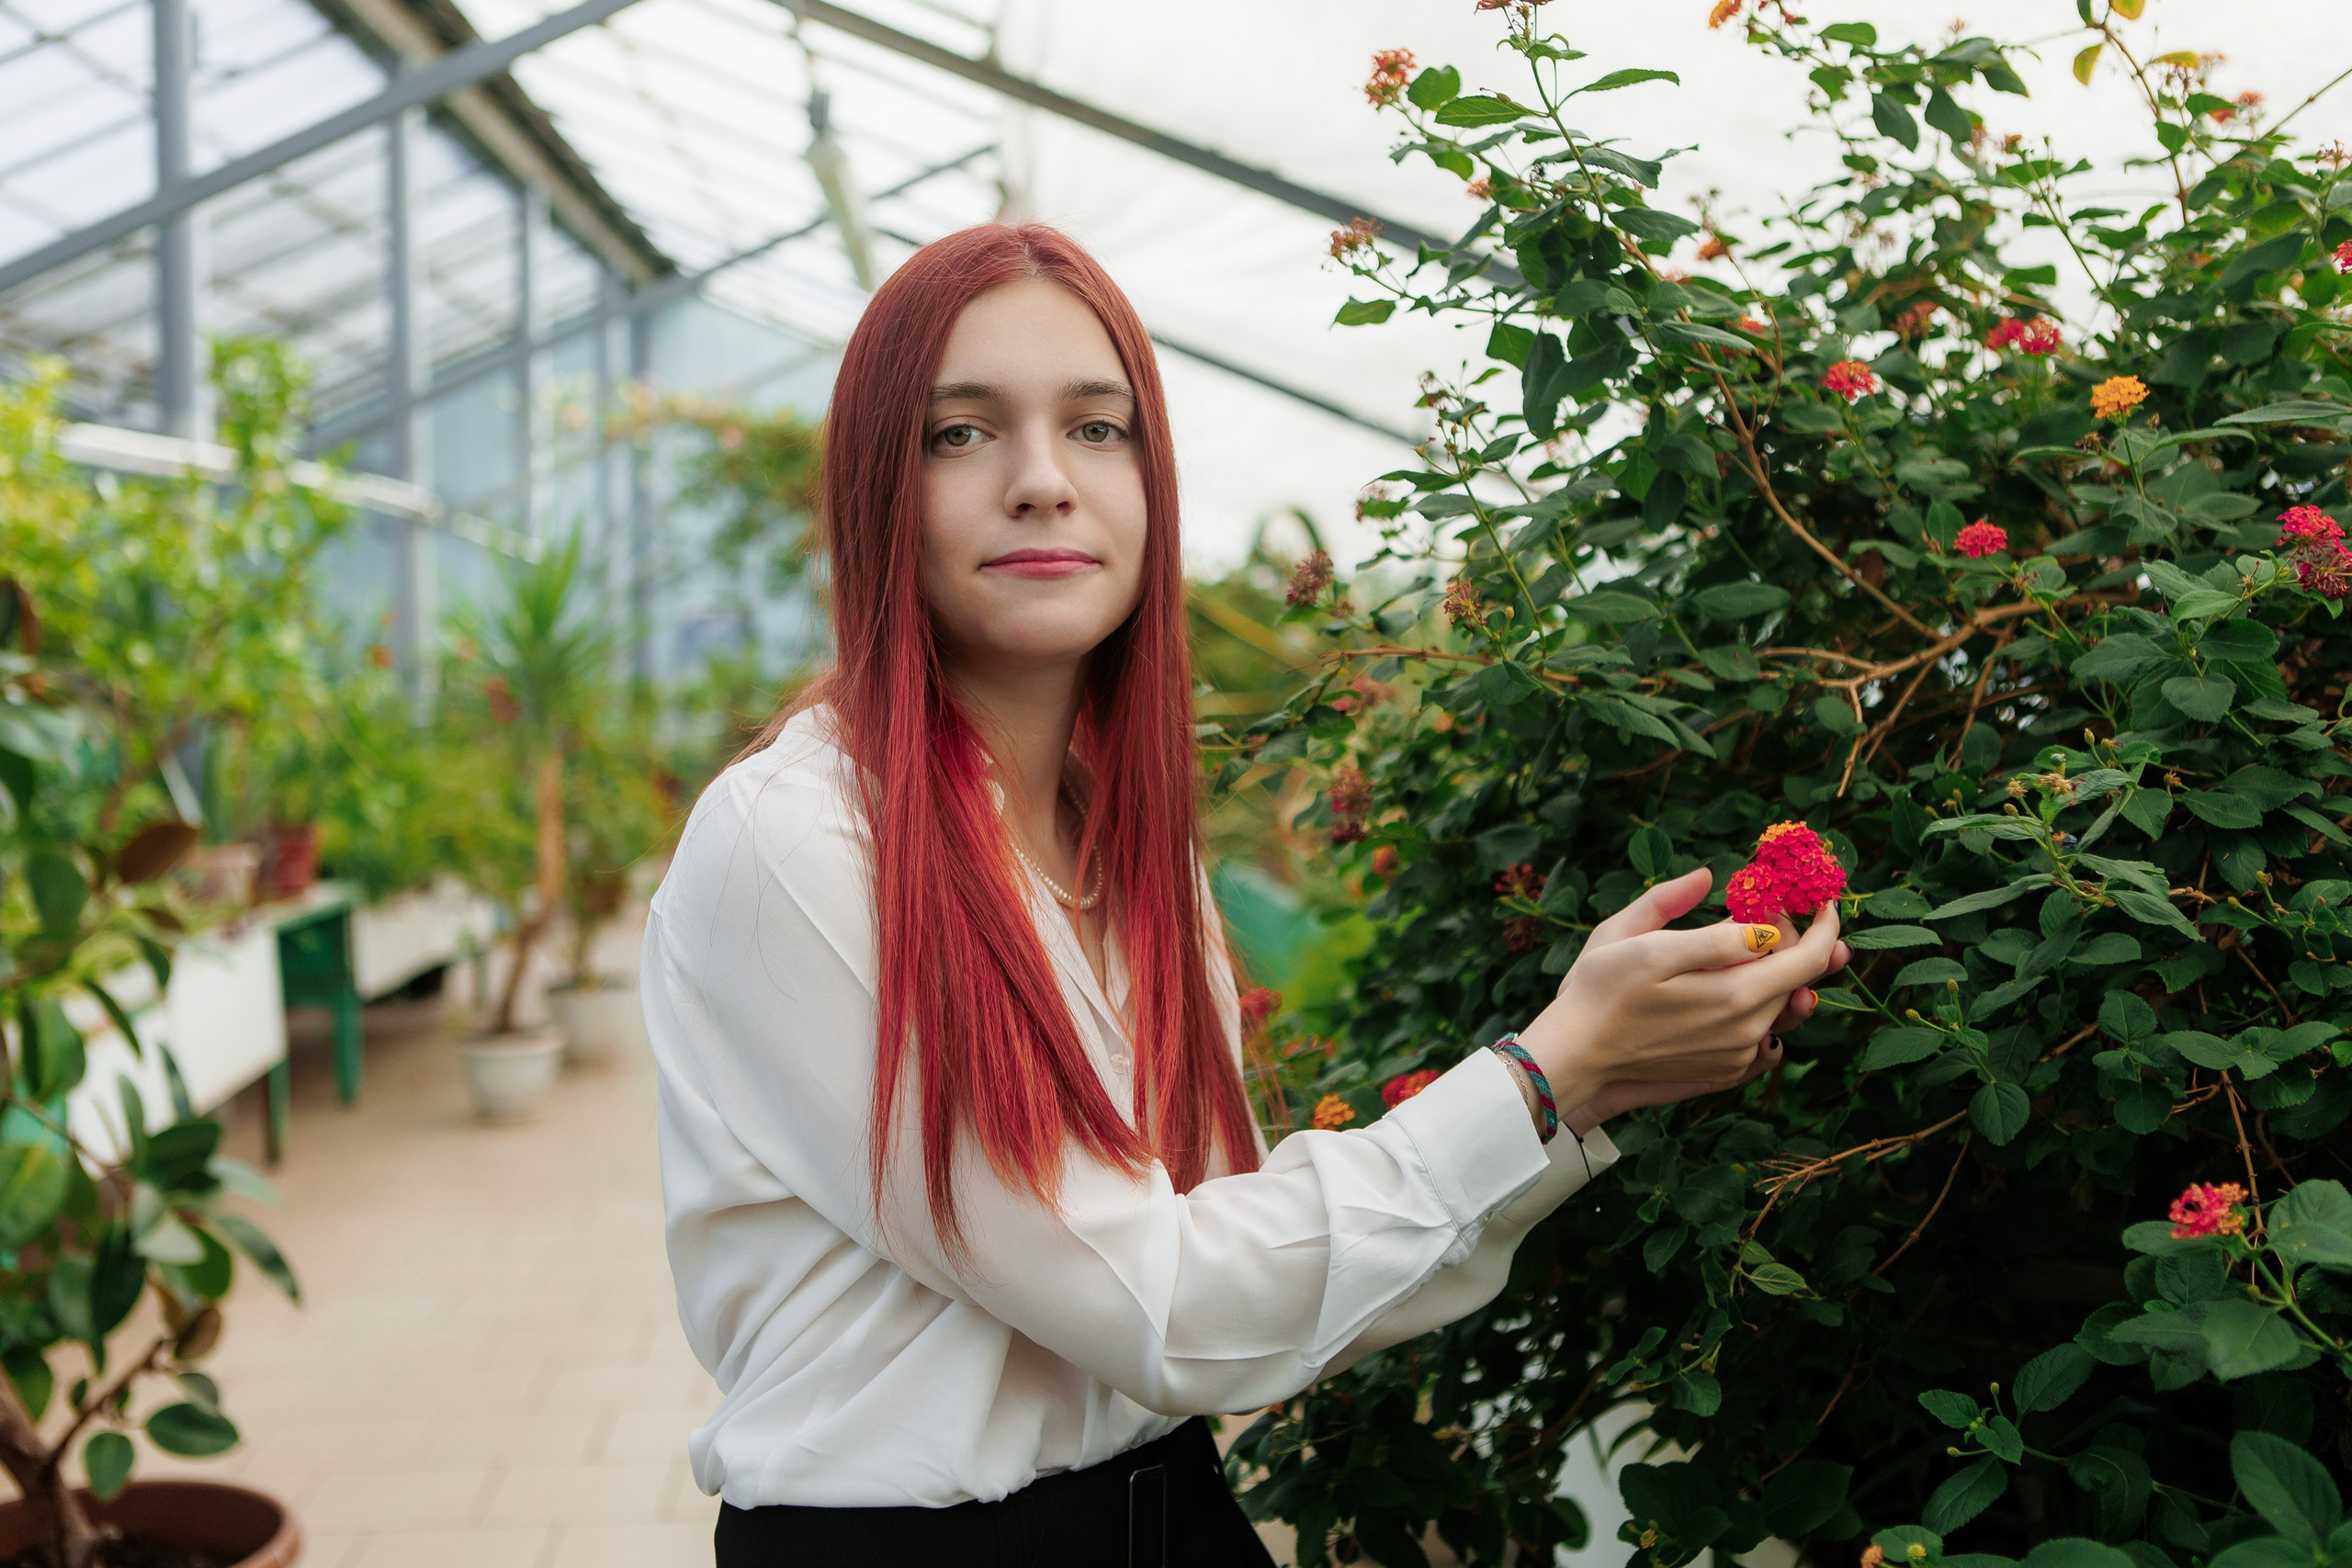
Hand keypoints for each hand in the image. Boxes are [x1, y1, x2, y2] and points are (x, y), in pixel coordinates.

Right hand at [1514, 867, 1847, 1116]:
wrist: (1576, 1052)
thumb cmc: (1600, 990)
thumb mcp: (1644, 945)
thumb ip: (1702, 925)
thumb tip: (1731, 896)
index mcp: (1735, 996)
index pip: (1809, 959)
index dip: (1825, 925)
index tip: (1822, 901)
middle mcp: (1747, 1032)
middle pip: (1799, 981)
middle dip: (1797, 942)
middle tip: (1772, 912)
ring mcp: (1737, 1056)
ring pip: (1781, 1006)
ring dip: (1779, 973)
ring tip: (1760, 947)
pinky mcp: (1725, 1071)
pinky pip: (1763, 1034)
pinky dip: (1761, 1005)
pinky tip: (1737, 988)